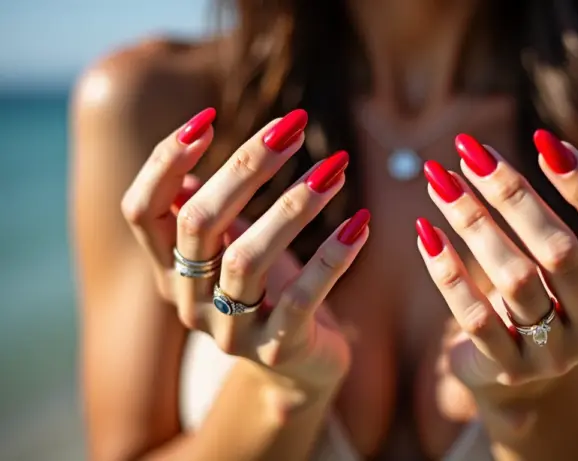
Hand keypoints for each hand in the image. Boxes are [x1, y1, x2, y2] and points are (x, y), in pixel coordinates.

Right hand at [121, 108, 368, 389]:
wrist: (300, 362)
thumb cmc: (267, 288)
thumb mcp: (233, 242)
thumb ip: (208, 203)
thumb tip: (190, 143)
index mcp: (169, 267)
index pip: (141, 210)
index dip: (164, 163)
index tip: (206, 118)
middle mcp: (188, 300)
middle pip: (198, 223)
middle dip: (244, 169)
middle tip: (291, 128)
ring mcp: (229, 331)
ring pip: (246, 260)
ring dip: (293, 207)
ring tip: (335, 169)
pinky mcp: (276, 349)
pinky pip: (301, 300)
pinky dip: (332, 258)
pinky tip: (360, 223)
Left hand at [417, 131, 577, 402]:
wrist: (522, 369)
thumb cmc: (563, 301)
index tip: (546, 141)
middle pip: (559, 251)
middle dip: (513, 194)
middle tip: (473, 151)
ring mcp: (554, 355)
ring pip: (514, 279)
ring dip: (473, 222)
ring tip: (440, 180)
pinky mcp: (507, 369)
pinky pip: (474, 318)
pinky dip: (448, 273)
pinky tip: (426, 232)